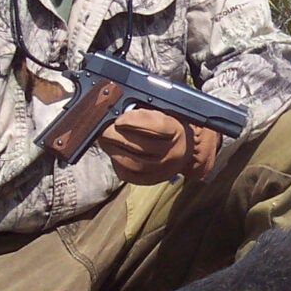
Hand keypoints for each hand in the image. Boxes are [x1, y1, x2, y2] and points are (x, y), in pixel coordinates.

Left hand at [97, 108, 219, 184]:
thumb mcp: (166, 112)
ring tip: (105, 140)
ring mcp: (162, 170)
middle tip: (104, 128)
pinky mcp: (152, 180)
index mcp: (177, 131)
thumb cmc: (171, 125)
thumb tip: (121, 109)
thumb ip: (146, 110)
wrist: (186, 148)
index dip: (134, 121)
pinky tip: (113, 153)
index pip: (155, 126)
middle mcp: (172, 153)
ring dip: (113, 150)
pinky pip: (129, 175)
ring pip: (131, 162)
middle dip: (116, 135)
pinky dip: (117, 164)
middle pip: (139, 146)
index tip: (119, 119)